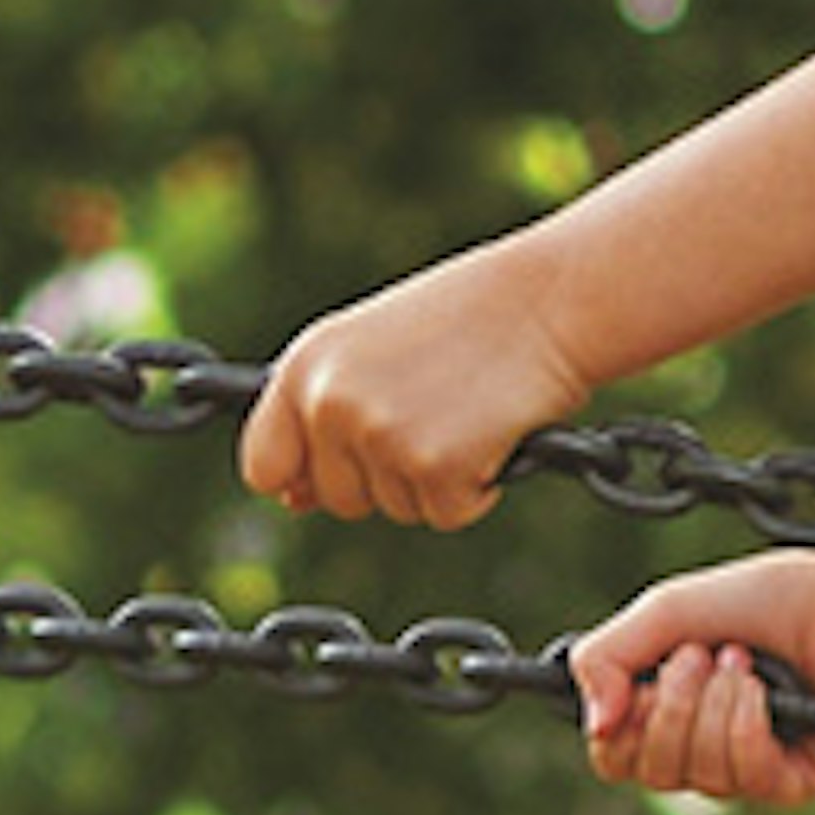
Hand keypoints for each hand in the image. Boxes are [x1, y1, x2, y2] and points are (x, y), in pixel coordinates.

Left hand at [240, 238, 590, 531]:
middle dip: (388, 479)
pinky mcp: (436, 467)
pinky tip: (495, 434)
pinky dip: (480, 490)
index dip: (307, 479)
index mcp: (304, 368)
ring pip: (397, 509)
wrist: (551, 300)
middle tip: (439, 418)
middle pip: (339, 499)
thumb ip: (325, 413)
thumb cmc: (471, 319)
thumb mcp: (373, 350)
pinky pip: (449, 514)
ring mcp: (380, 436)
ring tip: (470, 413)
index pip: (263, 465)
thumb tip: (293, 500)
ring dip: (438, 480)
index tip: (346, 470)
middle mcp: (330, 403)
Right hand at [572, 542, 814, 807]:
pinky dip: (747, 723)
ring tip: (744, 660)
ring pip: (698, 777)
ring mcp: (753, 770)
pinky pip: (747, 776)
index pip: (616, 758)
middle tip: (704, 655)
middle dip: (671, 705)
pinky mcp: (798, 783)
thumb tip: (595, 726)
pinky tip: (765, 689)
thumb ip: (606, 658)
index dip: (620, 726)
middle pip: (651, 772)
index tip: (643, 681)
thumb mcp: (665, 612)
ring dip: (715, 706)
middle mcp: (707, 750)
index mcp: (671, 713)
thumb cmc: (766, 599)